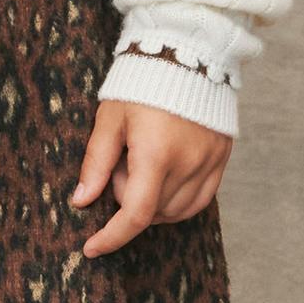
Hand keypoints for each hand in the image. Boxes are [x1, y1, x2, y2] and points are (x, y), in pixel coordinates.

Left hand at [71, 98, 230, 256]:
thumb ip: (97, 163)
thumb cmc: (140, 84)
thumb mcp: (110, 119)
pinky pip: (199, 201)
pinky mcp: (222, 160)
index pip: (135, 214)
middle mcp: (188, 164)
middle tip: (123, 163)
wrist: (188, 54)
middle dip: (128, 200)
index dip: (111, 237)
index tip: (91, 248)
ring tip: (144, 165)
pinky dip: (177, 202)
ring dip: (153, 204)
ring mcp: (210, 163)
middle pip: (152, 212)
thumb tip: (81, 200)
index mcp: (156, 154)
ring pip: (176, 212)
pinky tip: (164, 179)